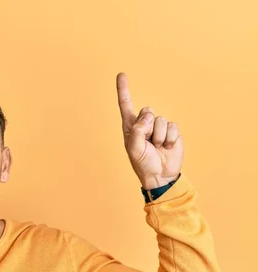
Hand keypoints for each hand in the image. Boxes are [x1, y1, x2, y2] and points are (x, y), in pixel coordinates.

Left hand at [116, 72, 182, 188]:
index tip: (121, 74)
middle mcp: (144, 124)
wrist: (161, 175)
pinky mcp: (172, 131)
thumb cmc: (143, 163)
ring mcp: (158, 127)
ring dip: (158, 136)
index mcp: (130, 127)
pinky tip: (167, 147)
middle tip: (148, 142)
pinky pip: (172, 126)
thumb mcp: (134, 148)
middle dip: (148, 126)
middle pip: (147, 111)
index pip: (126, 105)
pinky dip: (169, 138)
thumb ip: (137, 130)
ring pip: (160, 120)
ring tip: (157, 147)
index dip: (124, 90)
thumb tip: (148, 114)